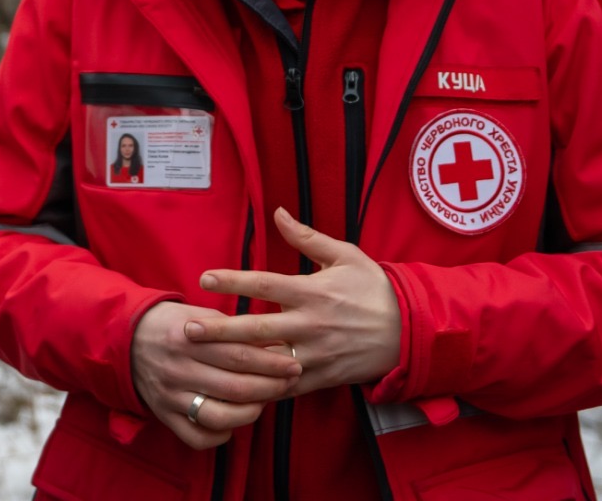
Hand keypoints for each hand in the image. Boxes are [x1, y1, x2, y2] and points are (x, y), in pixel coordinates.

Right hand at [130, 300, 301, 449]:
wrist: (125, 339)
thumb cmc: (173, 324)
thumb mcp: (199, 314)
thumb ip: (232, 329)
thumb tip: (273, 343)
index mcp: (187, 338)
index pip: (237, 354)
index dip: (271, 361)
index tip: (294, 362)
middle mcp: (178, 369)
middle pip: (234, 386)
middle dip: (270, 386)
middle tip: (290, 381)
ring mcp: (170, 396)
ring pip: (218, 416)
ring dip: (250, 413)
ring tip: (264, 401)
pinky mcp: (164, 415)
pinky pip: (196, 437)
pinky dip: (221, 435)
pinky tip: (234, 423)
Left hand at [192, 208, 400, 395]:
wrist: (412, 331)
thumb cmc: (375, 288)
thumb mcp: (345, 255)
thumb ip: (307, 237)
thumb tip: (278, 212)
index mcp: (313, 291)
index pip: (265, 284)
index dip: (234, 281)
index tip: (205, 278)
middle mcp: (311, 324)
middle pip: (258, 329)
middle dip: (221, 332)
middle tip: (189, 330)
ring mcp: (316, 355)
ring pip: (269, 363)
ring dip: (235, 364)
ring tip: (202, 364)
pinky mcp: (322, 377)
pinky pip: (287, 387)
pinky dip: (261, 389)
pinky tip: (235, 389)